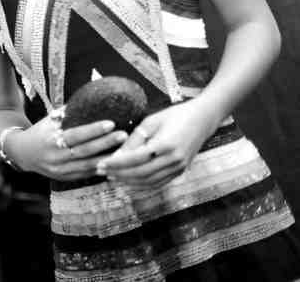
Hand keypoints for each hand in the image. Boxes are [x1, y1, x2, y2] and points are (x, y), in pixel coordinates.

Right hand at [6, 115, 127, 181]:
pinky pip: (86, 174)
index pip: (76, 134)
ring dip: (108, 159)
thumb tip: (91, 99)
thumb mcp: (49, 120)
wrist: (22, 153)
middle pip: (85, 151)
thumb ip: (67, 113)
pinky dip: (101, 169)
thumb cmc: (40, 131)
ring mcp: (60, 170)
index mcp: (51, 139)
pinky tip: (115, 164)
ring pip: (88, 166)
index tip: (111, 123)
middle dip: (106, 143)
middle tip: (124, 135)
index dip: (94, 130)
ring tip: (125, 151)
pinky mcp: (65, 178)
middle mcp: (55, 156)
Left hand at [98, 99, 220, 188]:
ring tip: (111, 178)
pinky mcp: (180, 172)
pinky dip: (142, 186)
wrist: (202, 120)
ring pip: (149, 181)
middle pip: (141, 173)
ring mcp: (179, 168)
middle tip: (101, 171)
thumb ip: (134, 139)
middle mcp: (174, 160)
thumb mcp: (151, 121)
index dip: (116, 163)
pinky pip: (159, 183)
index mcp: (166, 144)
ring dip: (128, 182)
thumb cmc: (174, 116)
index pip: (135, 158)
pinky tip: (129, 184)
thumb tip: (116, 156)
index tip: (101, 163)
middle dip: (119, 174)